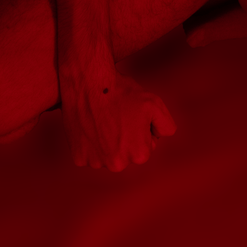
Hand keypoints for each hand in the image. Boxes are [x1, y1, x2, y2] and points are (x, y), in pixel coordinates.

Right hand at [60, 59, 175, 170]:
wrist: (88, 82)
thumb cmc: (122, 92)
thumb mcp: (154, 103)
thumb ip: (166, 124)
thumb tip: (161, 137)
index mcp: (139, 155)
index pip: (147, 145)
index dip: (141, 127)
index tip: (131, 114)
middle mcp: (118, 165)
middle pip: (128, 152)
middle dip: (126, 137)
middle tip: (117, 116)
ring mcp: (96, 163)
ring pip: (108, 154)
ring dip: (107, 141)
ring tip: (103, 118)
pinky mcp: (79, 158)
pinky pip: (90, 154)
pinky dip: (90, 142)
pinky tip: (91, 125)